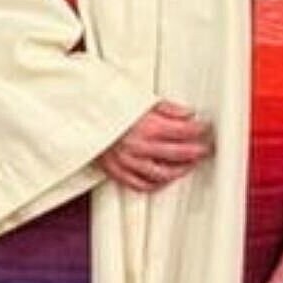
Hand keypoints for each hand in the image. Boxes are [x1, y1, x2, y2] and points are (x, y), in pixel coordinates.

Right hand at [96, 101, 210, 191]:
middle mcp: (139, 146)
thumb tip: (187, 113)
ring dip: (179, 171)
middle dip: (196, 151)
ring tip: (188, 165)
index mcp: (146, 126)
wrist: (77, 114)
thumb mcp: (138, 97)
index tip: (205, 129)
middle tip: (205, 149)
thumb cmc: (106, 104)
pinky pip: (140, 185)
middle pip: (178, 154)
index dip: (199, 130)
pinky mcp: (116, 170)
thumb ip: (166, 108)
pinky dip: (155, 184)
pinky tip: (163, 178)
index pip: (183, 131)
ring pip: (162, 174)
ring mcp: (127, 161)